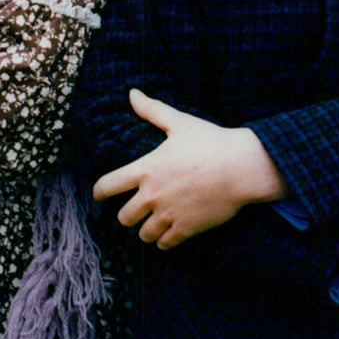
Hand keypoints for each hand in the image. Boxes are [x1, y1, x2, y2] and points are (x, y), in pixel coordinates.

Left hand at [93, 90, 286, 249]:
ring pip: (143, 235)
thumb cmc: (210, 142)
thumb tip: (132, 93)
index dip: (98, 192)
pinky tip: (169, 232)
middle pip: (123, 217)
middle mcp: (152, 195)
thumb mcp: (179, 122)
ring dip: (145, 229)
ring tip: (152, 222)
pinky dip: (164, 240)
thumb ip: (152, 110)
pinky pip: (164, 244)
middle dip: (126, 214)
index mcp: (146, 169)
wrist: (240, 167)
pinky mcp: (186, 229)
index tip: (98, 194)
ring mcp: (168, 214)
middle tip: (135, 209)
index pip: (108, 186)